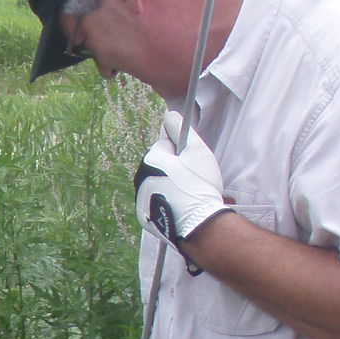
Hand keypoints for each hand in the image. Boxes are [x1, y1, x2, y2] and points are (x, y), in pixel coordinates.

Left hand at [135, 111, 229, 259]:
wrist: (198, 224)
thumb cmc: (199, 184)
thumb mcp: (196, 151)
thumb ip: (182, 130)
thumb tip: (169, 114)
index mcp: (150, 159)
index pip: (166, 146)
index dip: (182, 153)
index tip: (192, 165)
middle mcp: (140, 178)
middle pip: (160, 166)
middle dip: (175, 170)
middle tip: (192, 181)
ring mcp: (140, 198)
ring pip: (158, 184)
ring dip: (171, 186)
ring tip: (189, 196)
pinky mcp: (144, 216)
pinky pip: (156, 202)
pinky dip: (166, 203)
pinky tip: (180, 208)